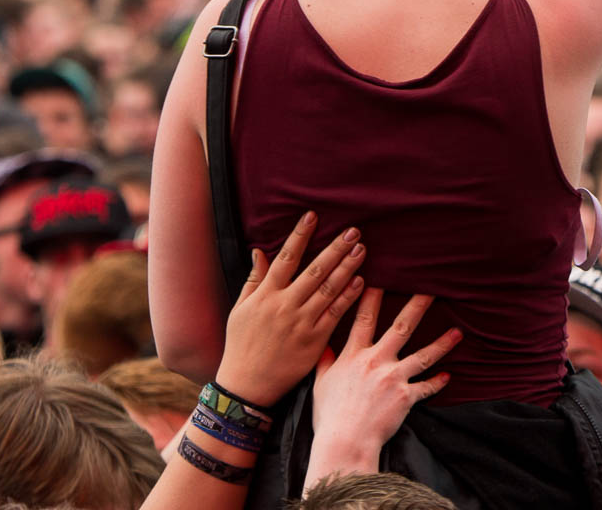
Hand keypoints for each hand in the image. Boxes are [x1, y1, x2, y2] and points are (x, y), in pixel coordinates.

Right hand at [214, 211, 366, 407]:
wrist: (247, 385)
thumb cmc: (241, 345)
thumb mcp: (240, 310)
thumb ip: (254, 280)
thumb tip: (260, 251)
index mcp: (265, 295)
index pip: (286, 258)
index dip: (300, 235)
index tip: (313, 216)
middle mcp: (284, 306)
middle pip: (314, 271)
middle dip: (334, 249)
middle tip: (353, 231)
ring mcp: (301, 323)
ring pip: (328, 290)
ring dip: (346, 268)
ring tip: (361, 250)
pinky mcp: (314, 341)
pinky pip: (335, 314)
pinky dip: (348, 297)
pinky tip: (361, 282)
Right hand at [309, 291, 460, 469]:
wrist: (345, 442)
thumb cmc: (330, 416)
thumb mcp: (320, 384)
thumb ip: (324, 361)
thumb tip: (321, 344)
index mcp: (353, 356)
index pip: (363, 319)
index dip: (372, 296)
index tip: (382, 276)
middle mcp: (376, 361)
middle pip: (401, 327)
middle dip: (417, 306)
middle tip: (432, 288)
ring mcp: (394, 378)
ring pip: (423, 355)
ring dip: (442, 343)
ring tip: (458, 333)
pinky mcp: (406, 397)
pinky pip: (426, 387)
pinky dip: (437, 383)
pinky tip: (448, 376)